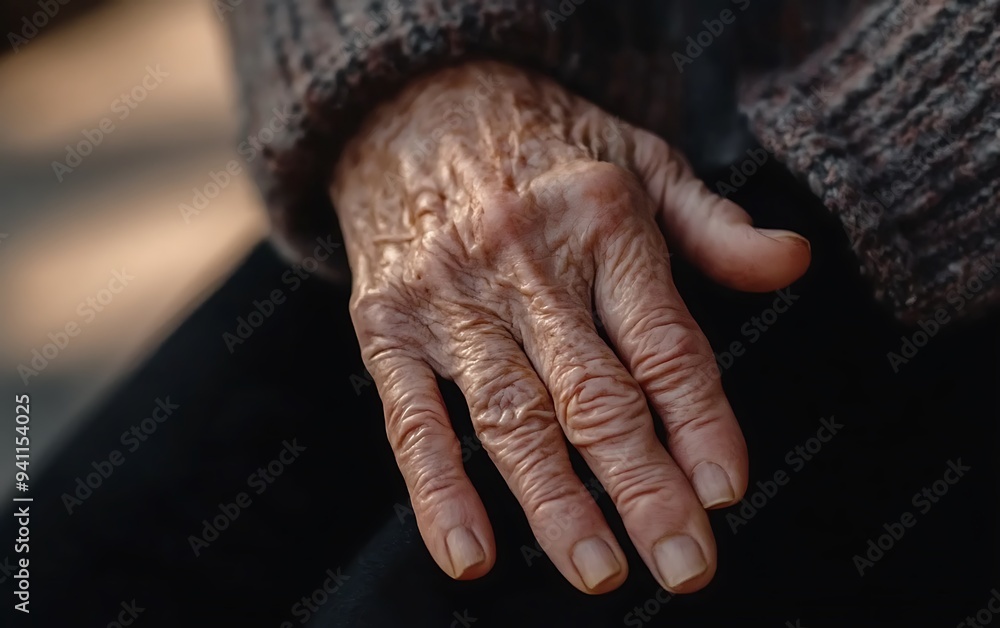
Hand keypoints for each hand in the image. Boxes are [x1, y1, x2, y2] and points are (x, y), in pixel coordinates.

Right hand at [331, 61, 809, 593]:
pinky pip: (412, 418)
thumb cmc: (541, 143)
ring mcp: (452, 298)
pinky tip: (469, 552)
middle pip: (594, 394)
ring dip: (556, 504)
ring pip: (511, 417)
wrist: (414, 105)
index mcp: (603, 225)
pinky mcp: (387, 325)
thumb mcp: (640, 159)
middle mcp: (528, 265)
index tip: (725, 490)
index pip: (664, 343)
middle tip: (685, 563)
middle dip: (643, 487)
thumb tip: (793, 264)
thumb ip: (714, 224)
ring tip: (600, 570)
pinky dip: (438, 490)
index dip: (700, 421)